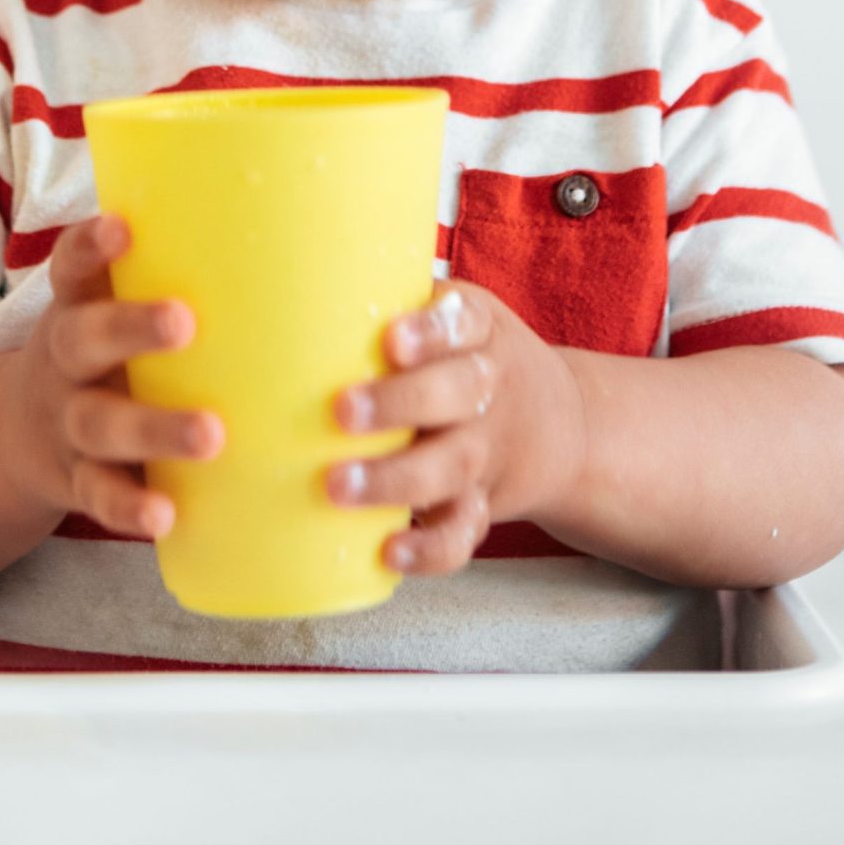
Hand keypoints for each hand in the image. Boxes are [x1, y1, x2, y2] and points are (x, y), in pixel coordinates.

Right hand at [9, 214, 224, 537]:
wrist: (19, 435)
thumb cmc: (104, 351)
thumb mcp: (109, 306)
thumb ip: (170, 271)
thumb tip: (288, 218)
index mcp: (76, 308)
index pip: (72, 267)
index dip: (90, 246)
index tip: (122, 228)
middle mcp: (64, 361)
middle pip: (83, 339)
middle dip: (130, 328)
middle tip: (184, 321)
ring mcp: (68, 423)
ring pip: (100, 423)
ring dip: (152, 428)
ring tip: (210, 434)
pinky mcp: (78, 479)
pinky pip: (99, 495)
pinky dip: (129, 507)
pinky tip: (164, 515)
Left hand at [324, 282, 582, 575]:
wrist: (566, 424)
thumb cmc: (469, 358)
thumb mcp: (456, 316)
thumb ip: (390, 303)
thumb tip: (277, 293)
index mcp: (478, 331)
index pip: (463, 322)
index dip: (431, 332)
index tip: (392, 339)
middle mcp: (490, 387)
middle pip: (459, 392)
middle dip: (400, 403)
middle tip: (342, 411)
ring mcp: (489, 449)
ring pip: (454, 464)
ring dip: (398, 479)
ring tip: (340, 486)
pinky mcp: (484, 503)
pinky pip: (465, 530)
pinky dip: (431, 547)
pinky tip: (390, 550)